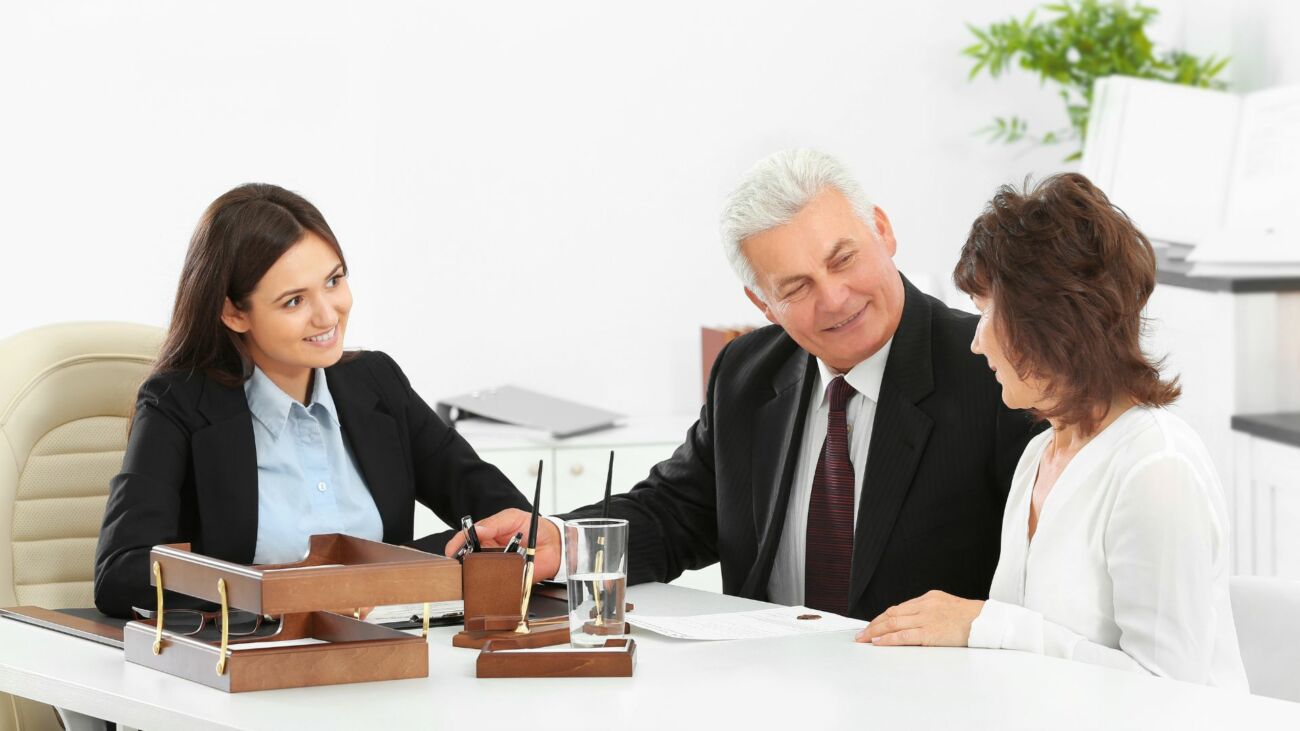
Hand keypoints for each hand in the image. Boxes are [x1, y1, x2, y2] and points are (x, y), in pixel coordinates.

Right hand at [443, 508, 561, 579]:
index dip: (456, 546)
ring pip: (481, 575)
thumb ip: (494, 522)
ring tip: (479, 570)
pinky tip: (496, 581)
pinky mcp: (509, 580)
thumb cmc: (533, 527)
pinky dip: (496, 585)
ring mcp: (498, 568)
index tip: (453, 550)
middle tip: (462, 563)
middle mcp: (489, 553)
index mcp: (486, 536)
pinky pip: (498, 586)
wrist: (556, 543)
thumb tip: (477, 529)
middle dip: (463, 563)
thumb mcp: (512, 518)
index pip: (465, 541)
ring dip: (479, 574)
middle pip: (468, 561)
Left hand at [856, 590, 983, 646]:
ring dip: (876, 632)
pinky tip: (878, 643)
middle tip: (861, 634)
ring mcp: (926, 619)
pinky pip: (903, 636)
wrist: (986, 622)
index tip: (873, 625)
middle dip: (874, 625)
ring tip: (864, 639)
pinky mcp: (930, 632)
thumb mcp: (947, 607)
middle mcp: (924, 606)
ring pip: (893, 623)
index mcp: (928, 598)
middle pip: (892, 614)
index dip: (882, 618)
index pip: (898, 608)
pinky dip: (888, 639)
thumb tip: (913, 622)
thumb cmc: (970, 618)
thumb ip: (930, 612)